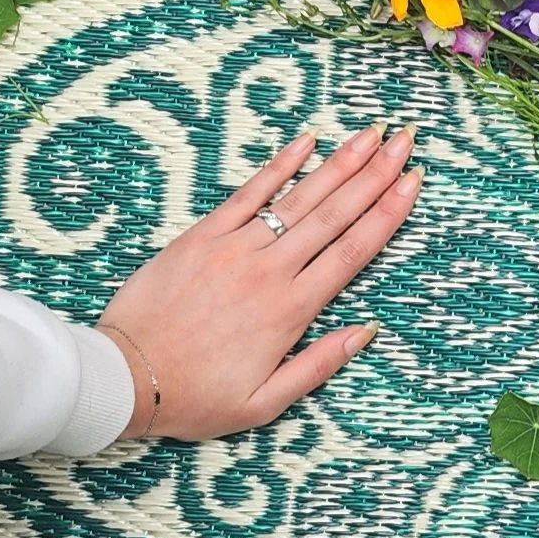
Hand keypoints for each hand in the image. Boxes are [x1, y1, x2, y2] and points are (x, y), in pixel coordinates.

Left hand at [99, 124, 419, 439]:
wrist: (125, 377)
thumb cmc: (195, 397)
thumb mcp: (264, 403)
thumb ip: (318, 366)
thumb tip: (365, 330)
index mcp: (291, 311)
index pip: (352, 251)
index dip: (388, 213)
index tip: (414, 182)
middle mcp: (270, 271)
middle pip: (335, 214)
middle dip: (376, 174)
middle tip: (406, 140)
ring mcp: (235, 248)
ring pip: (299, 197)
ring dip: (340, 162)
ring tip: (371, 133)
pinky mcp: (202, 236)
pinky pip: (248, 193)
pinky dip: (279, 165)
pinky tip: (306, 141)